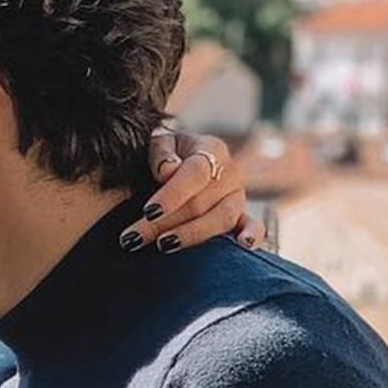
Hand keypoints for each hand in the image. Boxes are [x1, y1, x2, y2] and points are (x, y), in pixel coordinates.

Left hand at [119, 129, 265, 254]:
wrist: (178, 161)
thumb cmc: (164, 153)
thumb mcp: (158, 142)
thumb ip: (160, 153)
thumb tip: (167, 171)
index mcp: (211, 149)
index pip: (196, 173)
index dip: (172, 194)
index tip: (148, 211)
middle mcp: (230, 173)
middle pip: (201, 203)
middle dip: (164, 223)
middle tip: (133, 238)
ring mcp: (238, 196)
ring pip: (221, 219)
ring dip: (190, 235)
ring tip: (162, 245)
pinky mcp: (241, 216)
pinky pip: (254, 226)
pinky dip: (253, 235)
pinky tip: (245, 245)